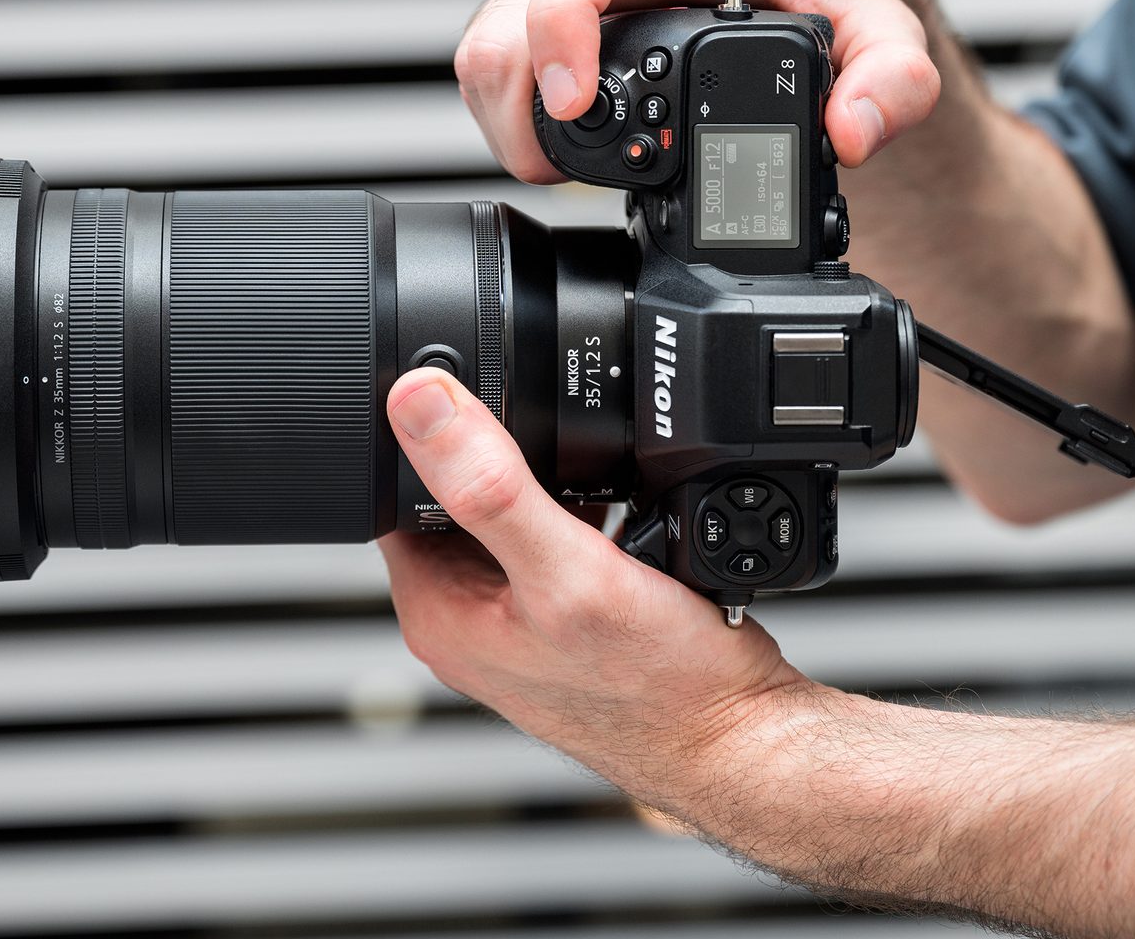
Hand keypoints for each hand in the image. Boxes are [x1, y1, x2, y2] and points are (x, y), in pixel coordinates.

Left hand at [378, 366, 816, 811]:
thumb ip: (490, 485)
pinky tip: (624, 520)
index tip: (469, 396)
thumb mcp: (566, 569)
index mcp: (437, 612)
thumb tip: (416, 401)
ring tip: (599, 494)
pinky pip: (559, 542)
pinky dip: (586, 517)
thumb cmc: (656, 688)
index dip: (426, 436)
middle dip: (498, 460)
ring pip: (513, 517)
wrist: (739, 738)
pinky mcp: (567, 620)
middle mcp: (469, 621)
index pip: (395, 493)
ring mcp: (519, 624)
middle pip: (455, 499)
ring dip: (549, 489)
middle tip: (551, 442)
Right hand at [455, 0, 941, 182]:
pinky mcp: (539, 7)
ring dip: (508, 124)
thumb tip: (852, 132)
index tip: (573, 102)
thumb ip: (890, 76)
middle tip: (572, 174)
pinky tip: (557, 145)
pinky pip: (492, 64)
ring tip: (564, 168)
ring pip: (486, 52)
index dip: (560, 25)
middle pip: (510, 23)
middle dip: (525, 115)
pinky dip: (509, 116)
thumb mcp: (876, 19)